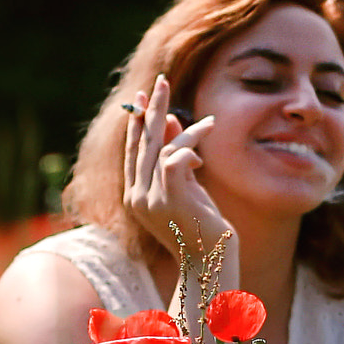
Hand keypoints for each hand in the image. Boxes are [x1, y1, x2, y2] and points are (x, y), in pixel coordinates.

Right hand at [123, 75, 232, 267]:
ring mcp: (149, 199)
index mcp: (136, 196)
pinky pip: (175, 157)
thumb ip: (175, 157)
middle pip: (142, 143)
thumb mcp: (186, 187)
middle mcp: (137, 196)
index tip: (141, 99)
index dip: (137, 123)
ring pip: (161, 147)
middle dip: (152, 109)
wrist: (210, 262)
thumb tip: (171, 120)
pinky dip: (190, 142)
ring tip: (206, 119)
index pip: (133, 152)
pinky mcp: (168, 198)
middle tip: (161, 81)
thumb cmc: (202, 228)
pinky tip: (206, 135)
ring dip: (183, 126)